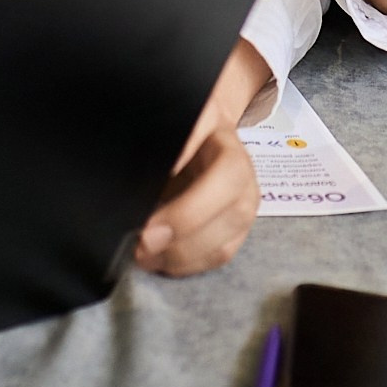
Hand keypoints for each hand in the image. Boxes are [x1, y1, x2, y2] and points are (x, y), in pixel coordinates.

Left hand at [133, 109, 256, 275]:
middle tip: (140, 246)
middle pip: (227, 221)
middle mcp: (247, 188)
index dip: (188, 210)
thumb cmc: (192, 130)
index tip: (149, 225)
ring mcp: (244, 215)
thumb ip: (183, 135)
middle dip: (181, 241)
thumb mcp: (188, 120)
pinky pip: (216, 261)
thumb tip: (173, 163)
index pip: (225, 181)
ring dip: (180, 258)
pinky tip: (160, 260)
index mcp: (233, 155)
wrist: (208, 136)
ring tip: (143, 256)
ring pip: (221, 248)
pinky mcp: (235, 236)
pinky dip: (186, 266)